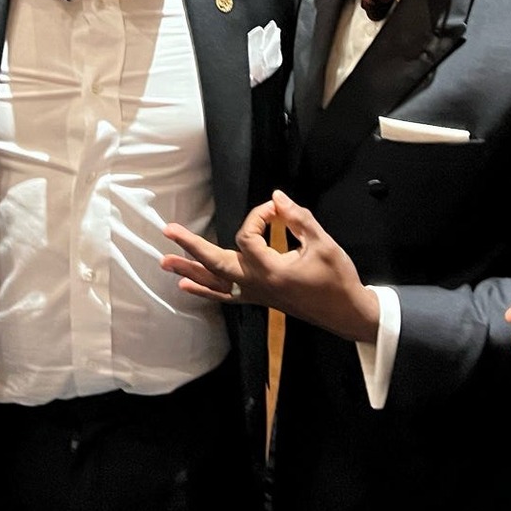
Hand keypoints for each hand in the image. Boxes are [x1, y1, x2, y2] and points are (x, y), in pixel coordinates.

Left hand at [163, 189, 380, 343]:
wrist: (346, 312)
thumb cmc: (336, 279)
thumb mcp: (323, 244)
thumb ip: (298, 219)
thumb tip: (276, 197)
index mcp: (270, 271)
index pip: (249, 236)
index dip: (260, 215)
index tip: (277, 208)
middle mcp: (256, 284)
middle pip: (215, 262)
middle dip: (191, 246)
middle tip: (168, 230)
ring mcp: (254, 294)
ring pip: (215, 281)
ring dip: (189, 269)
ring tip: (164, 262)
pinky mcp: (258, 298)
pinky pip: (224, 295)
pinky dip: (204, 289)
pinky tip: (186, 286)